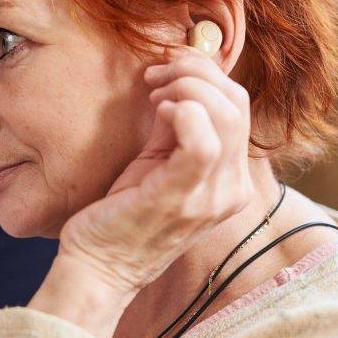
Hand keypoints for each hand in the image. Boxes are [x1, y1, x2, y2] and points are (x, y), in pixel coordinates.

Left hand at [56, 47, 254, 299]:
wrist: (99, 268)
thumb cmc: (123, 214)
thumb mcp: (156, 162)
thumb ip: (173, 126)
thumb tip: (174, 83)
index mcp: (231, 180)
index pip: (239, 108)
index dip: (206, 74)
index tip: (166, 68)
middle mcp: (231, 190)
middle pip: (237, 104)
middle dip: (196, 73)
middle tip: (156, 75)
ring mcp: (211, 197)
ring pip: (225, 115)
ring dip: (186, 86)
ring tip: (153, 91)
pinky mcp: (181, 198)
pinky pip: (201, 141)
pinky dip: (182, 111)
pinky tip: (158, 109)